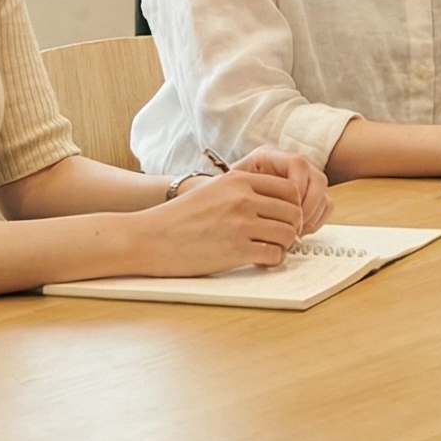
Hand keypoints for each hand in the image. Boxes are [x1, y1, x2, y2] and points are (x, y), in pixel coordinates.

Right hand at [146, 169, 306, 273]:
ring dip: (284, 244)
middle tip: (282, 237)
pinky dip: (273, 260)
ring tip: (270, 249)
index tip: (285, 217)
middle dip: (292, 226)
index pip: (289, 188)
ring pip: (288, 234)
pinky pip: (273, 255)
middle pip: (293, 211)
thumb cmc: (179, 217)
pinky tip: (260, 260)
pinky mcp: (235, 250)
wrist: (148, 237)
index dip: (292, 205)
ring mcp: (240, 224)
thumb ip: (243, 191)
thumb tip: (278, 204)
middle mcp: (243, 199)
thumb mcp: (213, 190)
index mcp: (239, 180)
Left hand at [227, 145, 331, 233]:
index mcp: (270, 157)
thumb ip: (242, 192)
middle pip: (317, 179)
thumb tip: (260, 209)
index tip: (286, 210)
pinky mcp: (309, 196)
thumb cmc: (222, 196)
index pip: (298, 163)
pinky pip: (325, 206)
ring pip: (323, 194)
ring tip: (295, 232)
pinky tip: (299, 231)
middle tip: (294, 226)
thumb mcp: (228, 189)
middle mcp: (290, 166)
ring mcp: (303, 181)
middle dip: (308, 206)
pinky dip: (316, 220)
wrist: (221, 201)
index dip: (298, 187)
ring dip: (312, 215)